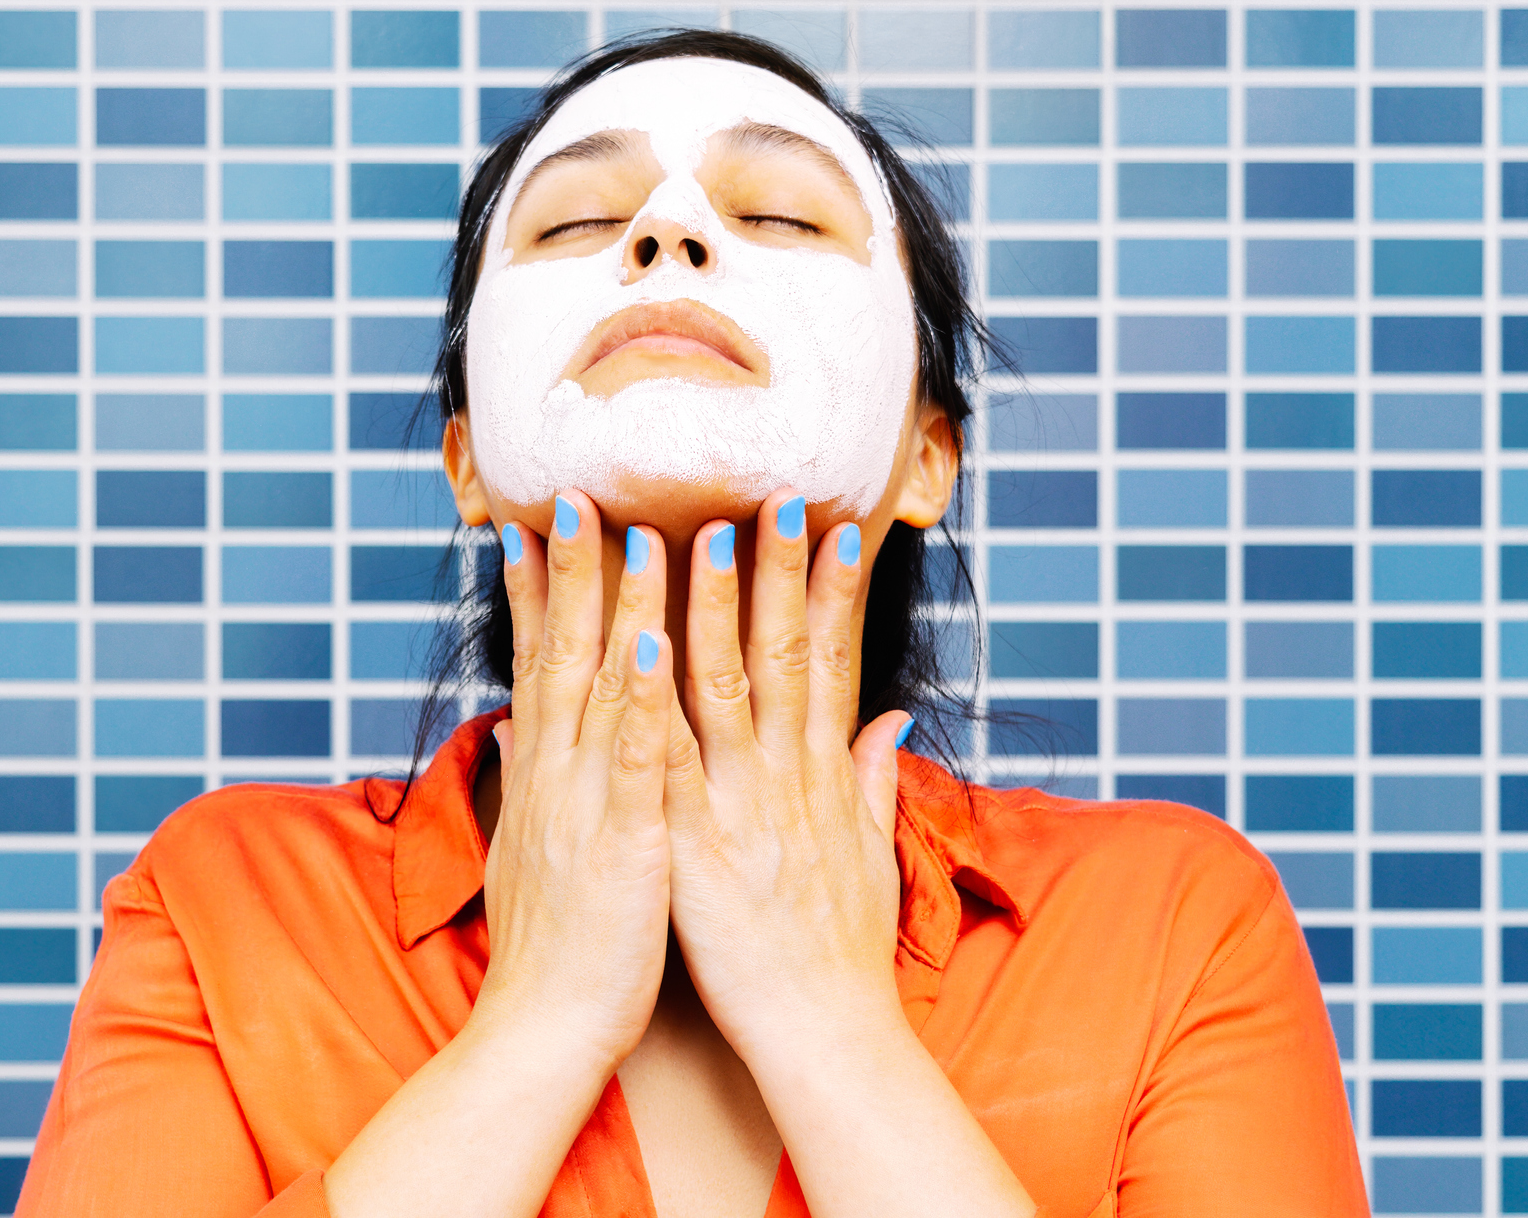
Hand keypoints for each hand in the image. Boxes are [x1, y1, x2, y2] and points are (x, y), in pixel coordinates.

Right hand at [468, 491, 677, 1075]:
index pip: (536, 661)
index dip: (536, 590)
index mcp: (544, 775)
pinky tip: (659, 641)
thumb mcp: (535, 850)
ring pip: (605, 687)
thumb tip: (517, 724)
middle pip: (560, 653)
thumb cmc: (554, 946)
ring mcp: (587, 804)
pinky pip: (640, 759)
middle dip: (569, 569)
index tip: (535, 522)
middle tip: (575, 491)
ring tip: (637, 531)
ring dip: (621, 607)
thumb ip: (535, 779)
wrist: (540, 1033)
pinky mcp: (627, 843)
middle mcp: (556, 775)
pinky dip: (647, 697)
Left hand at [662, 488, 913, 1066]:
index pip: (833, 661)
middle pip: (785, 652)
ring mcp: (742, 807)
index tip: (836, 525)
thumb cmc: (841, 953)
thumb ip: (876, 782)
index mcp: (824, 777)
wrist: (825, 1035)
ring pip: (725, 685)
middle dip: (777, 569)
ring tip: (695, 532)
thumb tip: (891, 722)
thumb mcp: (873, 856)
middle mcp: (788, 778)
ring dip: (710, 604)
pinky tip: (636, 647)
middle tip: (772, 492)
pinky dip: (652, 702)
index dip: (834, 591)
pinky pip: (667, 761)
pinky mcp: (693, 846)